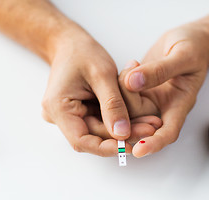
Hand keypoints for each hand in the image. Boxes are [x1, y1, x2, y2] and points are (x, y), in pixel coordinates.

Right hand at [41, 29, 160, 155]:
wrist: (70, 43)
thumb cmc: (83, 52)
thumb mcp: (102, 74)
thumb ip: (112, 105)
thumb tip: (122, 134)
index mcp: (58, 107)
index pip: (81, 140)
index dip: (107, 147)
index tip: (131, 145)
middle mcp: (59, 116)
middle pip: (93, 137)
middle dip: (123, 136)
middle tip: (151, 128)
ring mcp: (69, 116)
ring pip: (99, 132)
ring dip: (124, 129)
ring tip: (150, 122)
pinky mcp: (79, 113)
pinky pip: (100, 123)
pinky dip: (118, 121)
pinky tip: (139, 117)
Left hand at [120, 22, 208, 156]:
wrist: (193, 40)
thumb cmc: (195, 48)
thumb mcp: (182, 56)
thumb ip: (159, 70)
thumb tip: (133, 82)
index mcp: (179, 104)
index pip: (168, 132)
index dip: (153, 144)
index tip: (138, 151)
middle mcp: (162, 106)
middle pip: (139, 121)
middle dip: (129, 105)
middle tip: (130, 75)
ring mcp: (149, 99)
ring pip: (127, 107)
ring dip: (122, 89)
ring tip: (133, 65)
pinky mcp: (139, 90)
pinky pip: (122, 93)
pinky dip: (121, 80)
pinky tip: (131, 65)